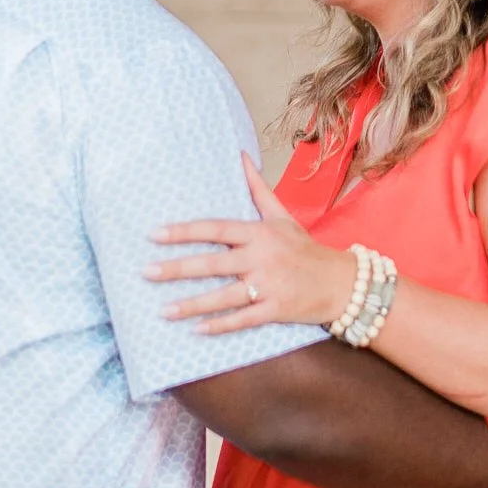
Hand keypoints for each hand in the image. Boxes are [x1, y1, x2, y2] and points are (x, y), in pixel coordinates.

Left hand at [147, 154, 356, 335]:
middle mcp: (261, 257)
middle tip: (146, 272)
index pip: (215, 228)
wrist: (341, 282)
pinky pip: (242, 320)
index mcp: (259, 232)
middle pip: (213, 263)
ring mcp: (268, 285)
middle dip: (177, 268)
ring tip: (163, 311)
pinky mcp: (275, 310)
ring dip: (191, 304)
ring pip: (223, 296)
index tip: (155, 234)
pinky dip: (219, 326)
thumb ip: (257, 189)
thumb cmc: (305, 248)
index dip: (184, 231)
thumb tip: (240, 156)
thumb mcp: (282, 215)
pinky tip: (196, 330)